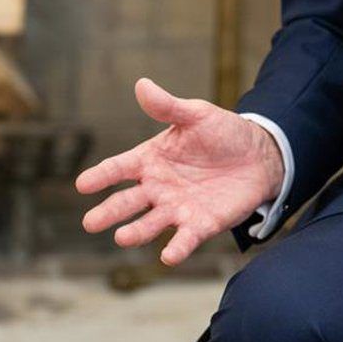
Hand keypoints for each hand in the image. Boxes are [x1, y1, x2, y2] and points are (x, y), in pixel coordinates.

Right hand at [76, 78, 285, 266]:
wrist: (260, 155)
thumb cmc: (222, 133)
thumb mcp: (195, 114)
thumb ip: (167, 107)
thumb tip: (142, 84)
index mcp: (151, 160)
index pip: (119, 168)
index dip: (101, 176)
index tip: (82, 185)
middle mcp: (158, 188)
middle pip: (127, 202)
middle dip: (109, 212)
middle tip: (90, 222)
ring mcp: (177, 208)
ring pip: (150, 223)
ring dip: (136, 232)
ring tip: (121, 237)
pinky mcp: (200, 225)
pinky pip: (185, 239)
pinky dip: (176, 248)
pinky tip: (167, 257)